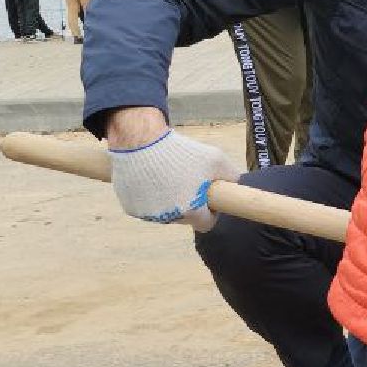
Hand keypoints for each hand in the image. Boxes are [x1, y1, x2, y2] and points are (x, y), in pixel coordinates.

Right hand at [106, 123, 239, 230]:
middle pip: (184, 218)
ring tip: (167, 177)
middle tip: (186, 183)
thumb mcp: (216, 159)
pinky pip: (145, 207)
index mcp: (191, 211)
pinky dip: (149, 197)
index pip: (206, 224)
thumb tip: (235, 184)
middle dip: (188, 204)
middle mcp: (169, 218)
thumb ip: (231, 175)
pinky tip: (151, 179)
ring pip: (164, 213)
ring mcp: (148, 214)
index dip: (210, 213)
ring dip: (168, 202)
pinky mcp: (131, 207)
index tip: (208, 200)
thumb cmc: (181, 151)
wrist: (140, 141)